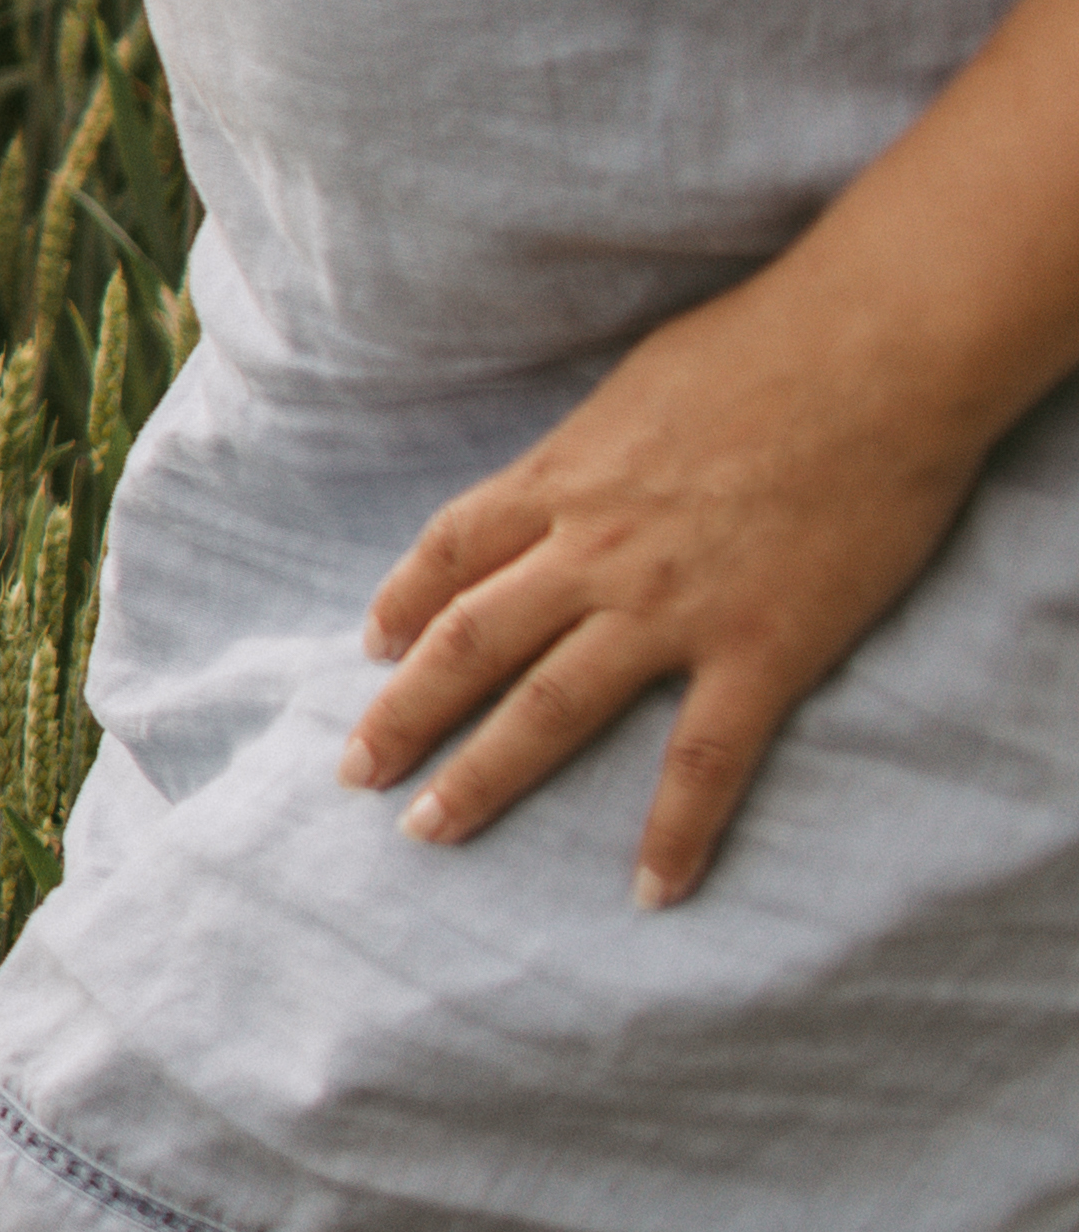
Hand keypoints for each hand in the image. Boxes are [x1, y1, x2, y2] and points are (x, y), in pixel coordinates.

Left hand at [344, 262, 994, 905]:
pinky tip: (651, 888)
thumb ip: (598, 445)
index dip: (402, 603)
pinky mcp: (762, 650)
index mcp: (562, 480)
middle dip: (403, 715)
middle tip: (355, 774)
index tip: (370, 649)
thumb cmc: (767, 343)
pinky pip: (704, 758)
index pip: (450, 552)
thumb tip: (581, 465)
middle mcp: (592, 551)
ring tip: (430, 832)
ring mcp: (670, 607)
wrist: (876, 352)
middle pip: (469, 644)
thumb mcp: (640, 386)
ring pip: (549, 709)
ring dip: (482, 776)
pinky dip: (674, 830)